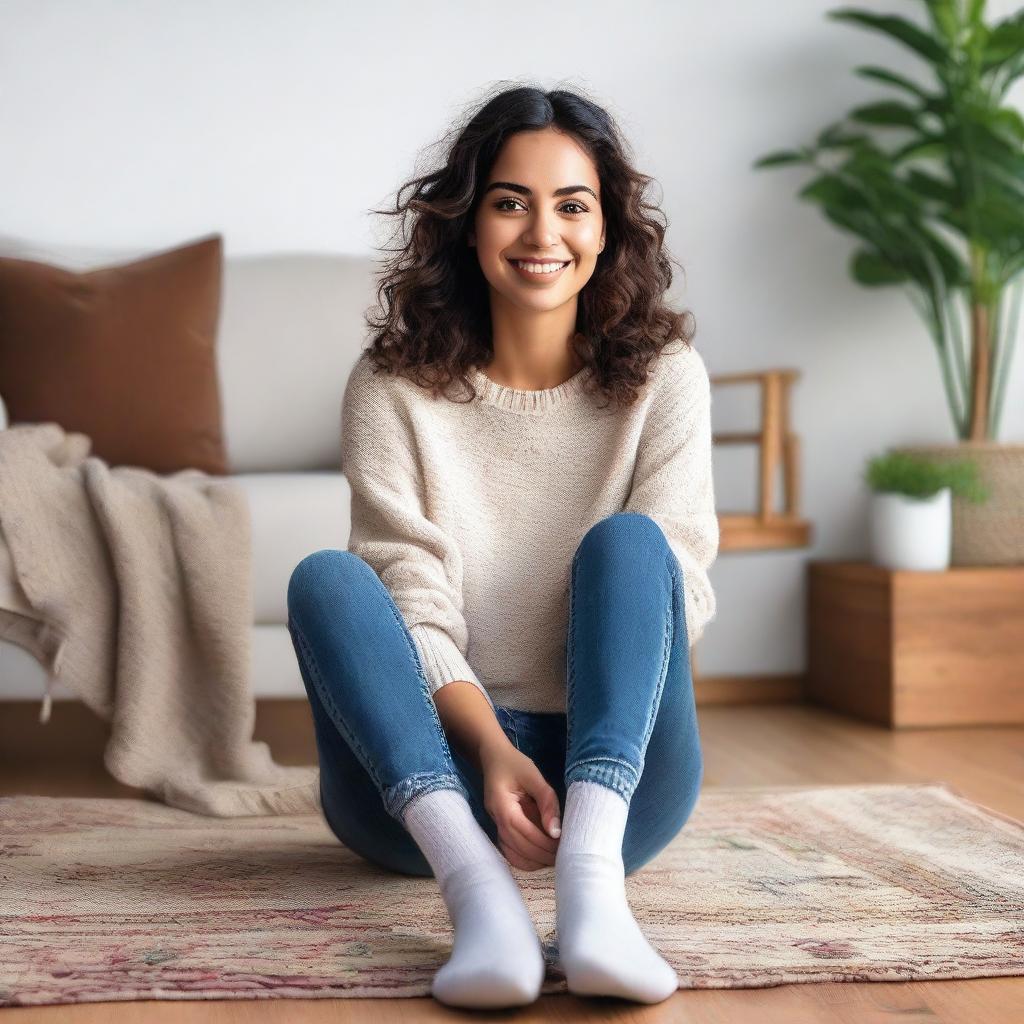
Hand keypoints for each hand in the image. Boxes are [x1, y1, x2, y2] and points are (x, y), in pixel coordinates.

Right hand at [479, 738, 561, 870]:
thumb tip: (556, 832)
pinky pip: (509, 850)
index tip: (563, 848)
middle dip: (541, 856)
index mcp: (503, 806)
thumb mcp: (534, 776)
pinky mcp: (499, 827)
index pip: (524, 833)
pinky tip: (540, 856)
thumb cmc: (515, 763)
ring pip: (512, 854)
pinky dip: (524, 858)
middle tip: (563, 857)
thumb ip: (547, 802)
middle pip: (518, 847)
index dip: (544, 844)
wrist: (493, 756)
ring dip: (533, 861)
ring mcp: (495, 825)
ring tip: (554, 859)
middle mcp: (496, 819)